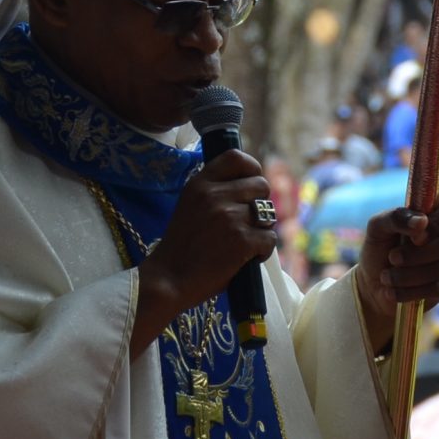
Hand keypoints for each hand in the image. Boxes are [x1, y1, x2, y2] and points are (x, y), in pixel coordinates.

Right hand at [136, 150, 278, 337]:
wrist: (168, 280)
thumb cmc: (180, 248)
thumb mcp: (189, 206)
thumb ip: (213, 192)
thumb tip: (248, 185)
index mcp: (200, 183)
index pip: (236, 157)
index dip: (252, 169)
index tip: (252, 184)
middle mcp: (215, 195)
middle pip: (260, 185)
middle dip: (261, 204)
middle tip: (249, 223)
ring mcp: (230, 216)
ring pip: (268, 214)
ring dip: (262, 229)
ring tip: (246, 243)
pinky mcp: (242, 240)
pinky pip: (270, 238)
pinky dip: (263, 251)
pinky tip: (248, 259)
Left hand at [355, 197, 438, 327]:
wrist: (375, 284)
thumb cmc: (379, 249)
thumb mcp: (378, 227)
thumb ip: (396, 217)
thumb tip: (422, 222)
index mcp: (437, 211)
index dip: (437, 222)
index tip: (414, 237)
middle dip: (415, 255)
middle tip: (392, 258)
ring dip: (407, 276)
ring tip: (386, 277)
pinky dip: (412, 291)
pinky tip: (394, 291)